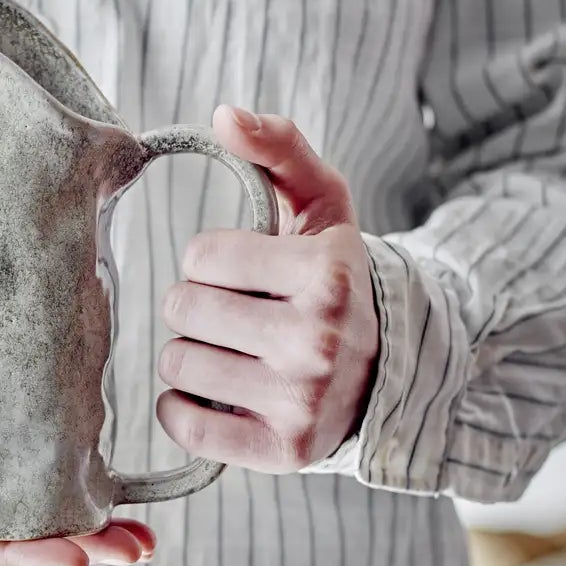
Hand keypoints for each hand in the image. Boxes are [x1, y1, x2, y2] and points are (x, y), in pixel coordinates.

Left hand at [156, 106, 380, 471]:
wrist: (387, 373)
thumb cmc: (337, 281)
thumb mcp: (324, 205)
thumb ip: (278, 148)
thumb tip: (224, 114)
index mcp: (328, 274)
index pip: (201, 255)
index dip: (212, 260)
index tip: (244, 272)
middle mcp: (318, 340)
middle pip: (183, 308)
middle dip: (198, 306)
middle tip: (235, 314)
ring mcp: (301, 402)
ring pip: (178, 363)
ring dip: (190, 354)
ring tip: (231, 352)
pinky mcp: (280, 451)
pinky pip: (186, 426)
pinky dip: (182, 408)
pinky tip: (211, 393)